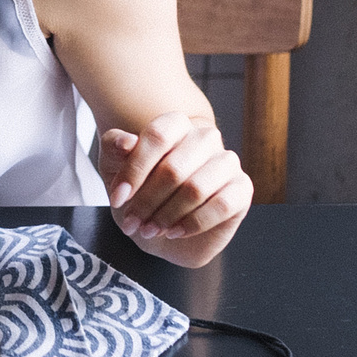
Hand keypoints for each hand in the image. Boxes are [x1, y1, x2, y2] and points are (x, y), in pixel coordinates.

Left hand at [98, 112, 250, 267]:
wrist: (161, 226)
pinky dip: (193, 223)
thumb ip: (114, 148)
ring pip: (196, 189)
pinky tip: (176, 231)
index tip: (118, 199)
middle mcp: (206, 137)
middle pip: (174, 168)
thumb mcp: (114, 167)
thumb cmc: (139, 190)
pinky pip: (222, 205)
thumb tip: (126, 142)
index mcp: (176, 124)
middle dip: (147, 201)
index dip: (135, 170)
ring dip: (167, 215)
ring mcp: (227, 162)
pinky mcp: (242, 189)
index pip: (158, 137)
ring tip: (150, 229)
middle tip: (132, 223)